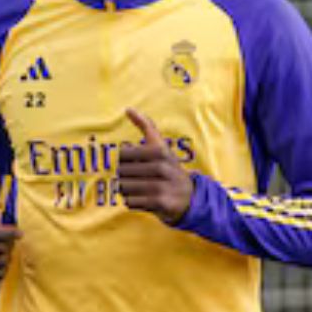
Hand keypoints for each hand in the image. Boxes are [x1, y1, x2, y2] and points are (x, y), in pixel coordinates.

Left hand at [117, 108, 192, 223]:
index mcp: (159, 151)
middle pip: (122, 172)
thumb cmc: (169, 168)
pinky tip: (141, 199)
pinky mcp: (159, 203)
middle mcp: (161, 167)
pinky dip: (132, 201)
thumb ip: (146, 126)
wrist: (189, 197)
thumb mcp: (161, 146)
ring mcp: (161, 186)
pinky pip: (130, 202)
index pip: (123, 155)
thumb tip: (128, 109)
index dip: (124, 160)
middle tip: (136, 179)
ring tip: (138, 189)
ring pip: (124, 187)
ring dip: (127, 190)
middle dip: (125, 177)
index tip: (134, 163)